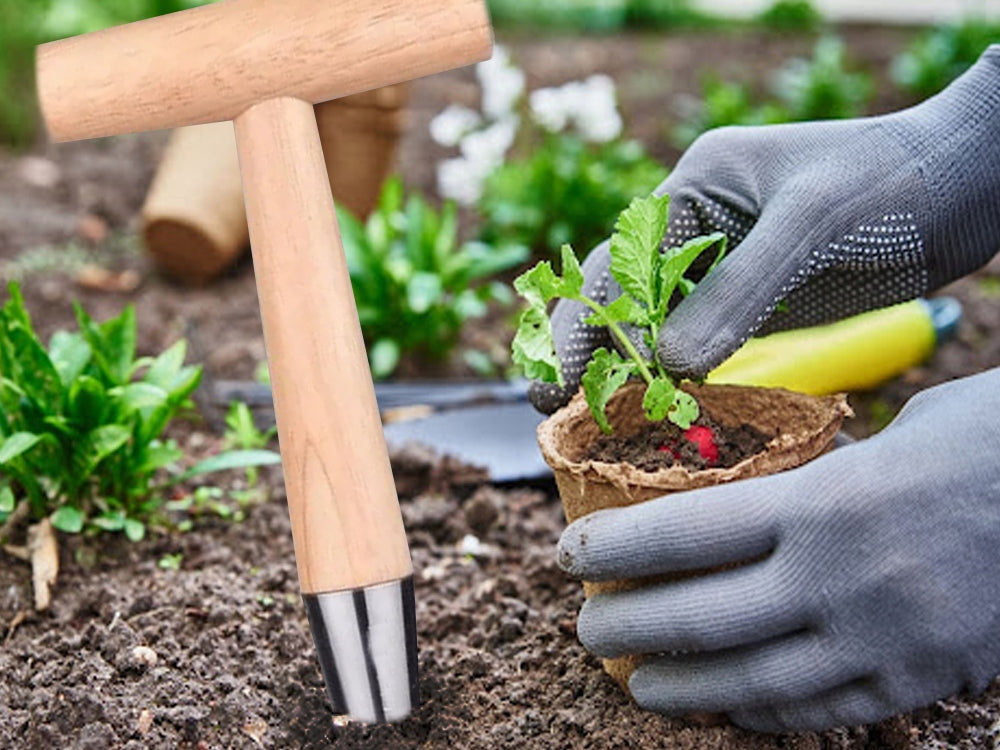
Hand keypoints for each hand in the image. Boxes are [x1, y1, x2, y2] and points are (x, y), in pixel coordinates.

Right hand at [529, 46, 999, 414]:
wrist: (964, 186)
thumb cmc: (889, 182)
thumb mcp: (810, 225)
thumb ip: (739, 293)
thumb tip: (669, 367)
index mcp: (695, 187)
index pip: (618, 260)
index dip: (584, 320)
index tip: (558, 375)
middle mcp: (697, 227)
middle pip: (618, 291)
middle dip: (581, 343)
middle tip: (546, 401)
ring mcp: (724, 267)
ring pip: (653, 322)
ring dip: (621, 365)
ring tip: (587, 417)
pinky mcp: (753, 302)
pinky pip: (699, 342)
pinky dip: (672, 375)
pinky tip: (658, 408)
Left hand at [556, 369, 999, 730]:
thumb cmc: (989, 441)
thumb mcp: (892, 436)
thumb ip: (817, 476)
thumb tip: (761, 497)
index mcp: (823, 502)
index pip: (684, 533)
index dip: (613, 547)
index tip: (568, 554)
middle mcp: (839, 580)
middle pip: (700, 619)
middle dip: (627, 628)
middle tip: (587, 629)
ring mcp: (882, 642)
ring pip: (753, 683)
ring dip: (683, 690)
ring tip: (638, 686)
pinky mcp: (923, 680)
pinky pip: (825, 712)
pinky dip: (766, 716)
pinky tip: (732, 711)